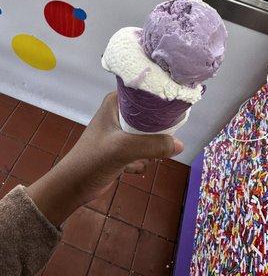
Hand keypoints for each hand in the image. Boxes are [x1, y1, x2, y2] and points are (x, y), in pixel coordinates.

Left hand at [27, 92, 183, 225]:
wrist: (73, 186)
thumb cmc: (93, 160)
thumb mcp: (123, 148)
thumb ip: (153, 145)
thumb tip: (180, 144)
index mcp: (116, 102)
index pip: (145, 93)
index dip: (161, 102)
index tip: (176, 112)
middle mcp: (119, 113)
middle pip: (151, 116)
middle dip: (157, 133)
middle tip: (158, 146)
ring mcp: (121, 131)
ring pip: (149, 135)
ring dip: (149, 150)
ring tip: (142, 159)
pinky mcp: (122, 148)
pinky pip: (142, 149)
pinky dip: (141, 160)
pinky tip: (131, 169)